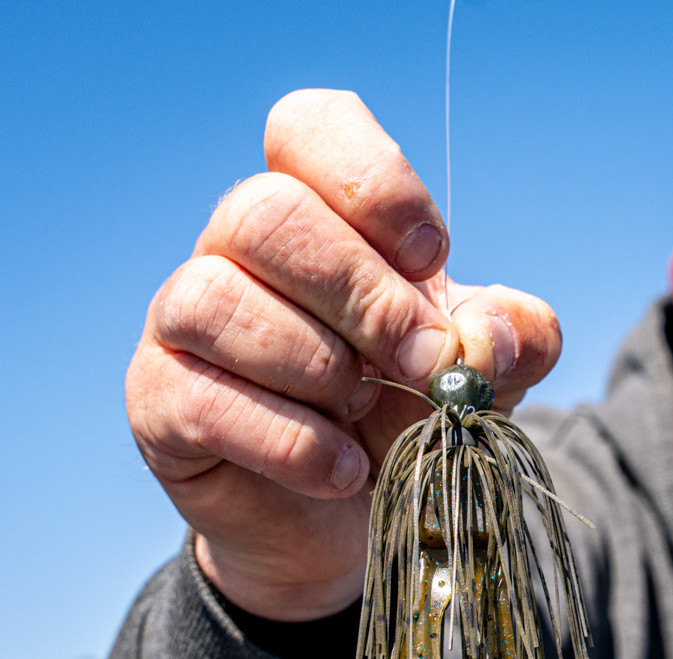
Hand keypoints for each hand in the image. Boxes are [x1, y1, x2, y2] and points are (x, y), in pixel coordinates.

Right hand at [126, 90, 561, 620]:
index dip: (373, 180)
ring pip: (218, 299)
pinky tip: (342, 469)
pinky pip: (204, 401)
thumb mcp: (486, 370)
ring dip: (319, 367)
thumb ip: (513, 339)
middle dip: (365, 296)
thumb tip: (488, 335)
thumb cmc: (409, 413)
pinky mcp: (159, 403)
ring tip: (364, 415)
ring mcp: (183, 321)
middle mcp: (234, 248)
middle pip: (266, 214)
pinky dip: (293, 443)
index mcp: (315, 209)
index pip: (308, 126)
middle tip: (424, 363)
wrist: (352, 518)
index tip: (432, 258)